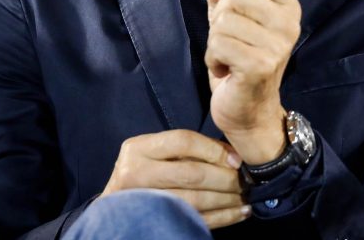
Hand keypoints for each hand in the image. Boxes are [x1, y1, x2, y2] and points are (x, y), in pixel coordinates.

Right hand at [101, 129, 248, 228]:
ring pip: (195, 200)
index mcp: (138, 148)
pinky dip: (224, 217)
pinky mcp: (156, 222)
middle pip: (191, 173)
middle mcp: (137, 172)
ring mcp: (145, 201)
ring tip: (245, 197)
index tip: (236, 159)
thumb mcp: (153, 152)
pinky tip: (239, 212)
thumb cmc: (142, 172)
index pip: (182, 140)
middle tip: (244, 181)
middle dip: (225, 178)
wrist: (118, 204)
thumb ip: (184, 150)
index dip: (213, 149)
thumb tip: (231, 156)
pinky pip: (197, 220)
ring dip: (227, 199)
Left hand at [195, 0, 301, 163]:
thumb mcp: (228, 16)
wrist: (248, 109)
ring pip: (224, 21)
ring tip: (227, 55)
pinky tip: (226, 70)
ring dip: (214, 40)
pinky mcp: (262, 65)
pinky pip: (219, 44)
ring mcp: (278, 46)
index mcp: (286, 5)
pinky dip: (213, 58)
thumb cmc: (238, 56)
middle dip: (218, 17)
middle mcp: (289, 23)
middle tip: (227, 39)